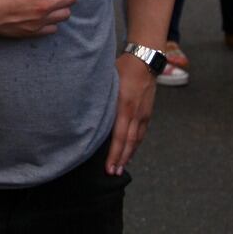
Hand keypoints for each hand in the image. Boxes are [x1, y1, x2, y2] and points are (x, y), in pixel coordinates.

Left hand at [106, 53, 156, 174]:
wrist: (145, 60)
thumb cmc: (122, 68)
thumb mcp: (108, 82)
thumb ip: (100, 97)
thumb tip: (84, 109)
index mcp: (124, 106)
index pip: (119, 136)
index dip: (114, 153)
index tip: (109, 167)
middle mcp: (136, 113)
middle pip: (129, 143)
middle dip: (121, 159)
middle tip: (113, 173)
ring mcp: (144, 114)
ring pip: (136, 140)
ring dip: (129, 154)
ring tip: (121, 166)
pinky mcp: (147, 112)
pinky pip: (141, 132)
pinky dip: (135, 144)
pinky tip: (130, 150)